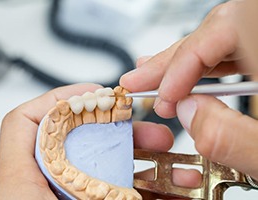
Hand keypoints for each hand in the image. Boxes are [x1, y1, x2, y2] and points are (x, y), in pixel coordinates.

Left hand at [0, 83, 199, 199]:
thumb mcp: (34, 194)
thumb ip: (84, 176)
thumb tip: (105, 140)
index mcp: (22, 182)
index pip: (26, 121)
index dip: (58, 98)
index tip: (98, 93)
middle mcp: (45, 187)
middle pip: (79, 142)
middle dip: (124, 132)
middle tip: (156, 135)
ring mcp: (71, 198)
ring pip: (109, 169)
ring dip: (147, 164)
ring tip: (178, 166)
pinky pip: (120, 191)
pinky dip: (149, 192)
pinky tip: (174, 193)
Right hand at [120, 0, 257, 180]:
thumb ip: (232, 136)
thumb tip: (189, 112)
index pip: (225, 29)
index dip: (186, 63)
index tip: (167, 98)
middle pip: (218, 32)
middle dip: (172, 61)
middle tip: (138, 79)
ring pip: (223, 42)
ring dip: (183, 64)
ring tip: (153, 78)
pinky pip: (237, 54)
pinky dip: (207, 69)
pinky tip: (188, 80)